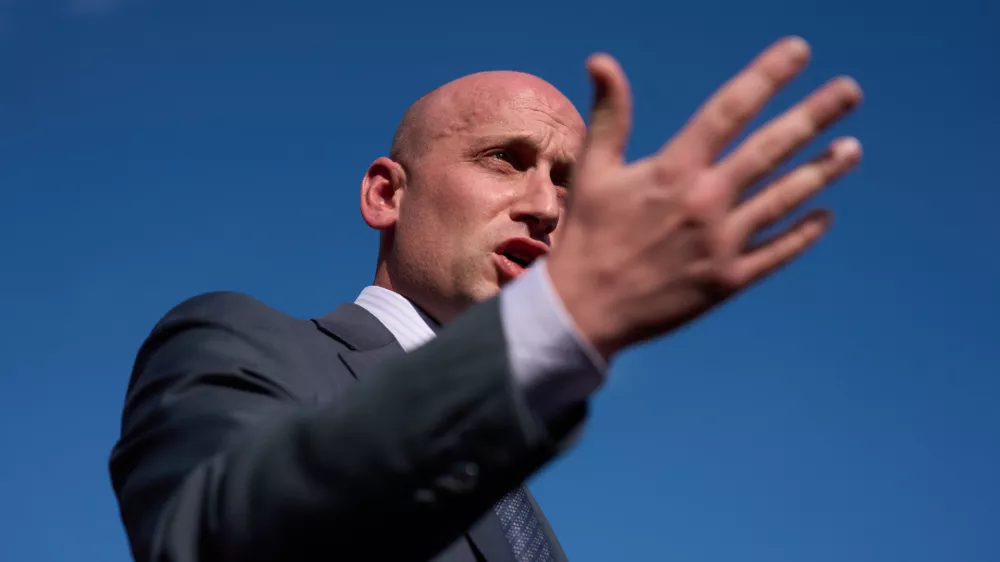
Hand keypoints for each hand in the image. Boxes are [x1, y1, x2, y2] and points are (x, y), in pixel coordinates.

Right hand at [547, 36, 862, 358]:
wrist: (583, 312)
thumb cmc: (586, 237)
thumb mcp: (593, 171)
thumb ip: (609, 115)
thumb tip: (601, 60)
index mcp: (673, 170)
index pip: (729, 110)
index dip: (767, 76)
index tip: (798, 50)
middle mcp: (705, 201)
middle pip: (771, 148)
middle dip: (814, 115)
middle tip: (851, 91)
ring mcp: (721, 243)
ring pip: (784, 198)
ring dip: (821, 171)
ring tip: (853, 148)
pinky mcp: (727, 281)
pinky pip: (777, 252)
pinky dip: (803, 233)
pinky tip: (825, 214)